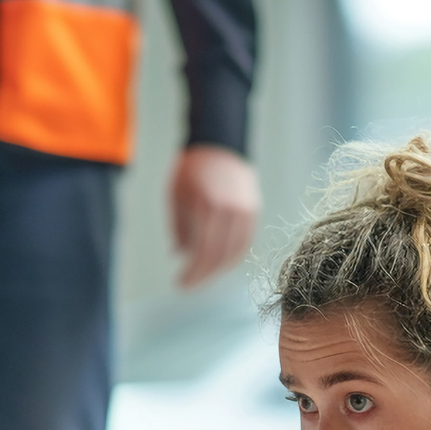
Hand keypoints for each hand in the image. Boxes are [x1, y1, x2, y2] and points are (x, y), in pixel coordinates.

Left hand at [170, 144, 258, 287]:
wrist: (219, 144)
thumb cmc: (192, 169)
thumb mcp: (177, 196)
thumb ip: (179, 228)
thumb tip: (180, 255)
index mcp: (208, 206)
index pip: (203, 251)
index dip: (193, 273)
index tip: (181, 284)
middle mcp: (230, 210)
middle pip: (219, 256)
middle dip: (203, 275)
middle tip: (189, 284)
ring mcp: (245, 211)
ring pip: (234, 252)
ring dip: (218, 269)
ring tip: (202, 275)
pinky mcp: (253, 211)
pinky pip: (245, 242)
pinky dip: (232, 256)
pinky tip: (220, 263)